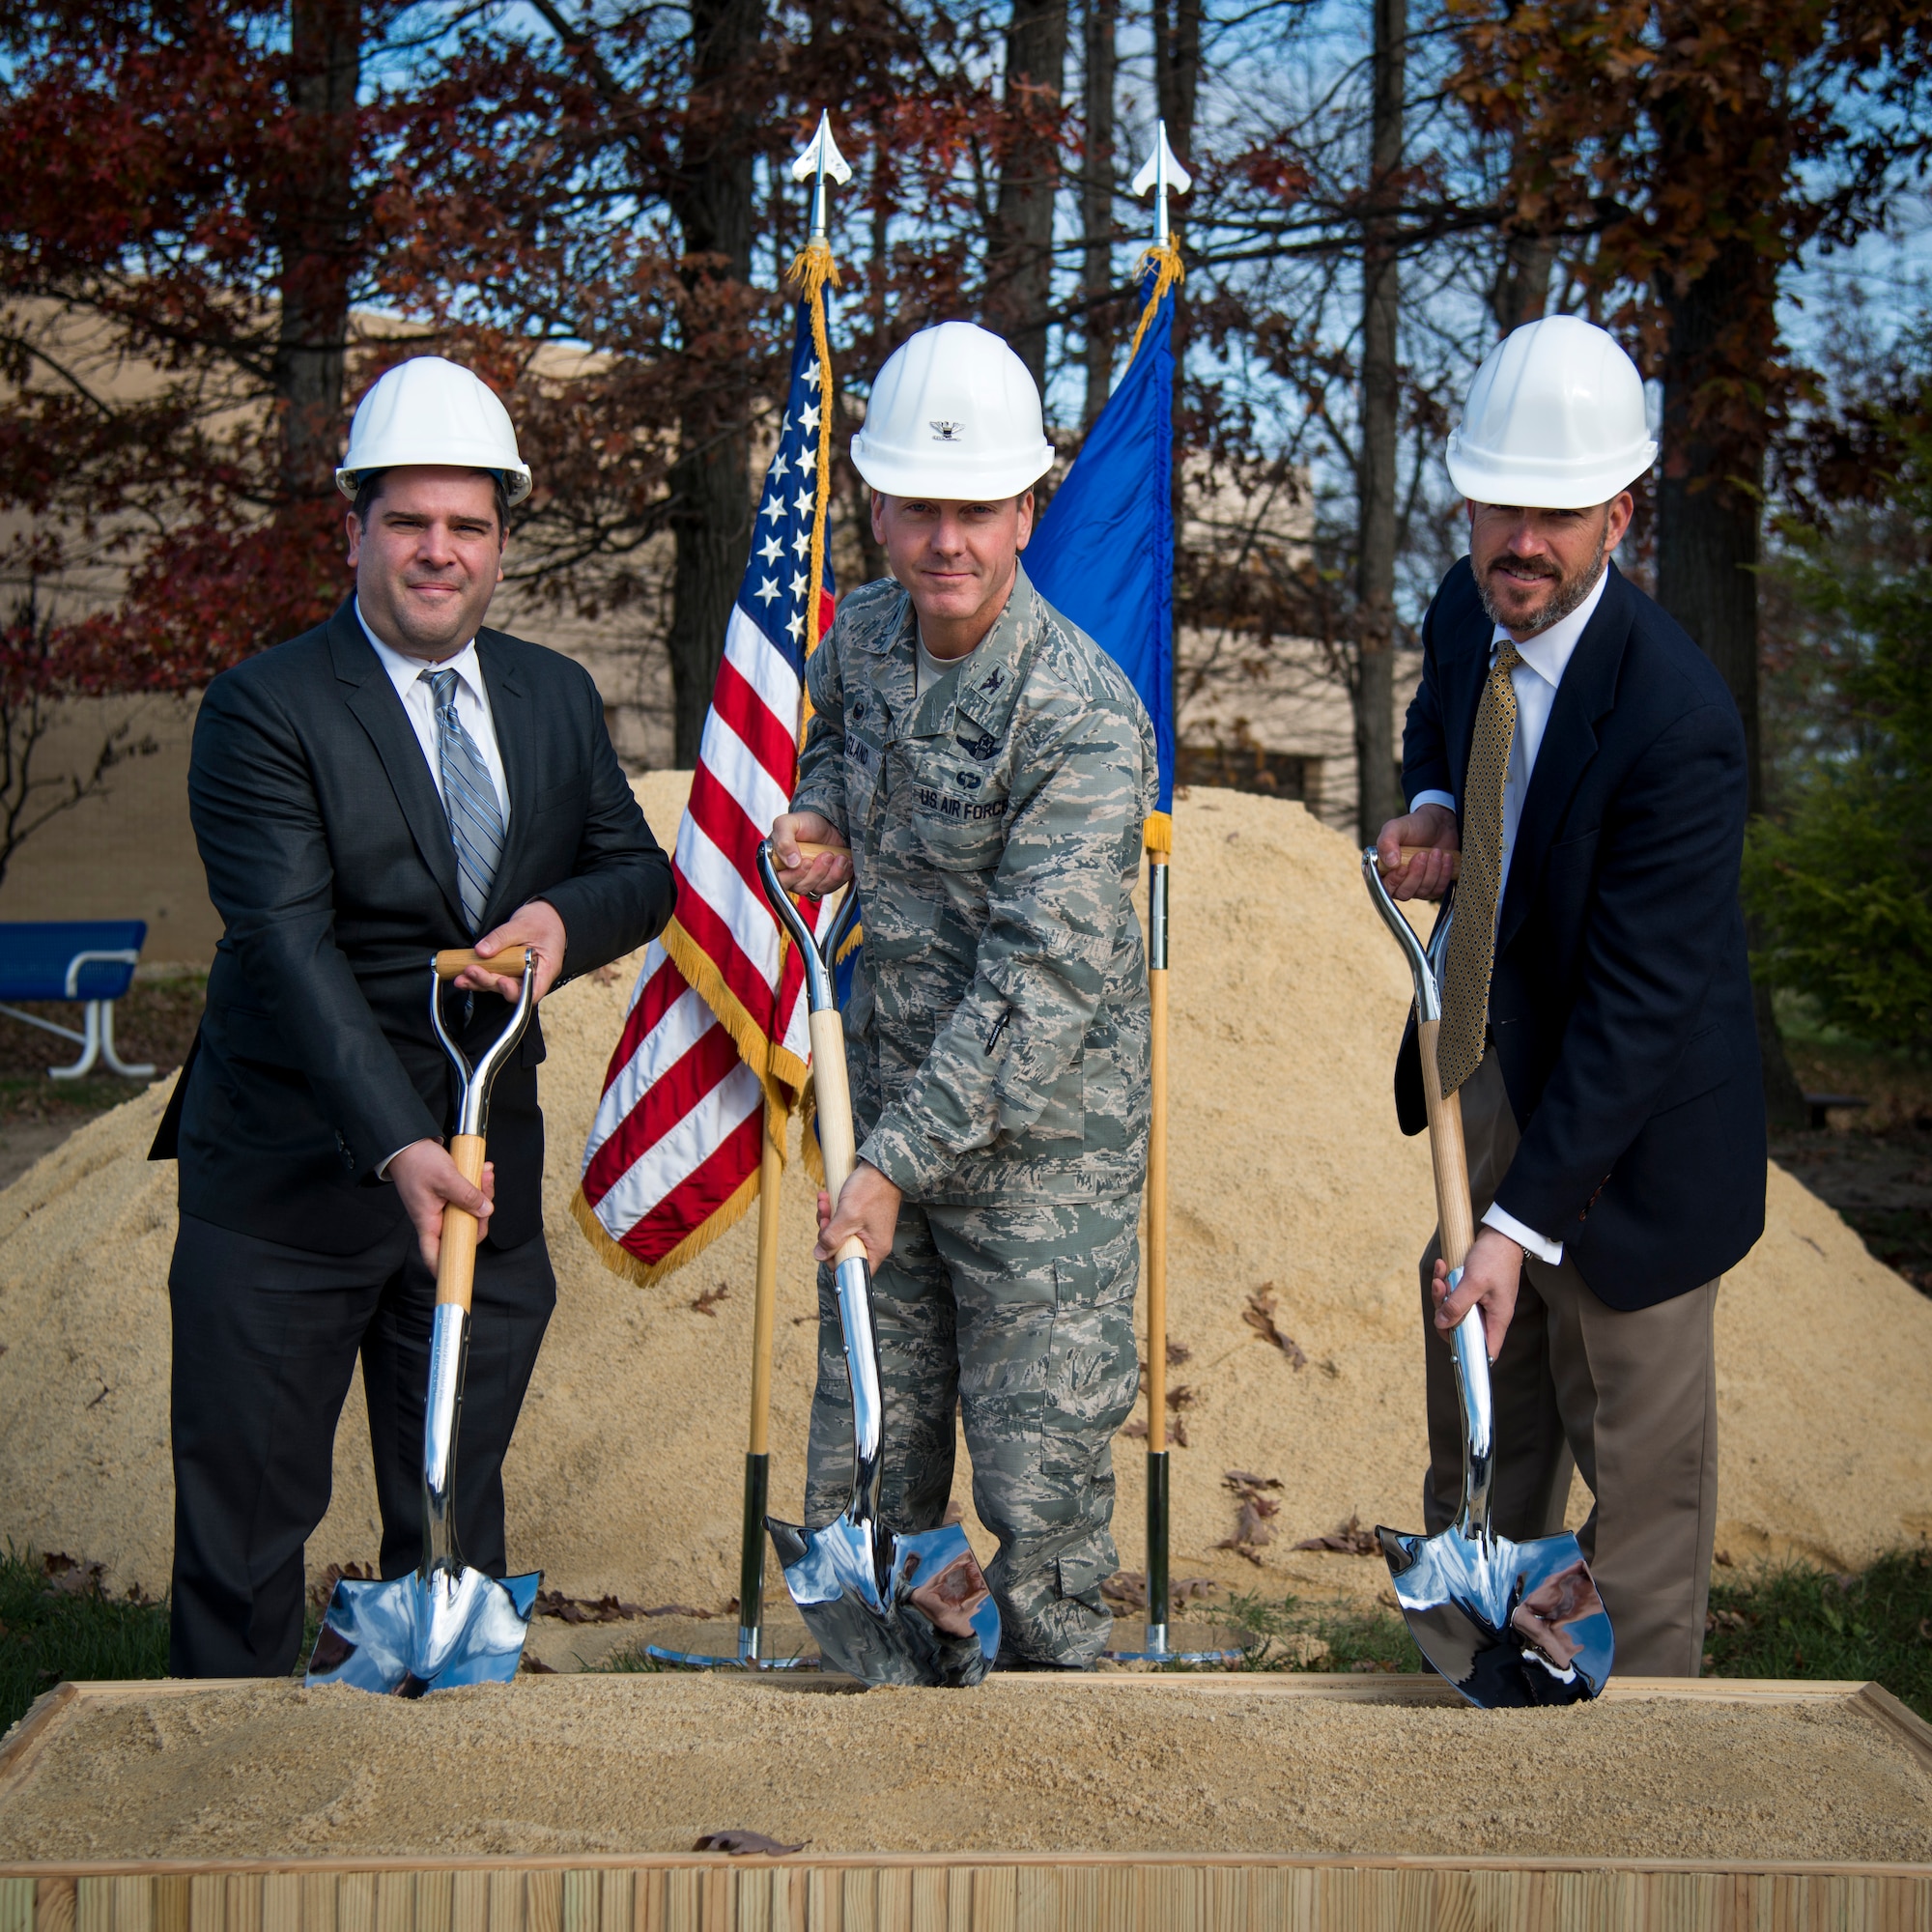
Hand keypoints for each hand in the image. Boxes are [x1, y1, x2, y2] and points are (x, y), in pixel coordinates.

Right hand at [389, 1138, 495, 1270]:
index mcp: (428, 1222)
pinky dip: (477, 1186)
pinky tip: (482, 1172)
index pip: (434, 1255)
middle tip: (487, 1188)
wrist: (407, 1141)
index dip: (445, 1268)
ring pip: (469, 1211)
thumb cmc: (417, 1161)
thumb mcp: (445, 1178)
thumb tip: (486, 1211)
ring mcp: (442, 1207)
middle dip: (482, 1213)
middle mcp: (435, 1219)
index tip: (458, 1274)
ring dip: (482, 1193)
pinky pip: (467, 1197)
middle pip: (464, 1231)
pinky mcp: (447, 1195)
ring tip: (485, 1173)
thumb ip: (467, 1196)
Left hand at [460, 899, 565, 1002]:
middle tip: (472, 970)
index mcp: (546, 968)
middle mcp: (533, 977)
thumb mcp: (523, 925)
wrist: (547, 915)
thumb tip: (481, 951)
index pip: (534, 992)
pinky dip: (479, 978)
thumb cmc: (543, 921)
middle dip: (489, 982)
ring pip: (499, 986)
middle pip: (512, 989)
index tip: (502, 981)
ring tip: (462, 977)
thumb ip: (502, 937)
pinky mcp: (509, 971)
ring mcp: (520, 975)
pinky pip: (494, 977)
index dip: (517, 991)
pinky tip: (464, 976)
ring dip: (480, 983)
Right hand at [770, 811, 851, 898]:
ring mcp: (810, 880)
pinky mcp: (825, 881)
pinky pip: (833, 887)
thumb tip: (791, 862)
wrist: (826, 822)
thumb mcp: (787, 824)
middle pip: (802, 888)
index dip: (794, 876)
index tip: (807, 862)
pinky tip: (844, 861)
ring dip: (832, 874)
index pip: (781, 882)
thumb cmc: (804, 823)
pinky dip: (842, 875)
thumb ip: (783, 840)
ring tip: (838, 856)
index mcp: (777, 864)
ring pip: (819, 889)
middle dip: (817, 872)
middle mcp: (792, 876)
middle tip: (827, 854)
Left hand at [815, 1161, 901, 1266]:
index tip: (824, 1245)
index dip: (833, 1261)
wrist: (881, 1167)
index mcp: (875, 1249)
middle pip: (841, 1250)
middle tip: (823, 1217)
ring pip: (838, 1234)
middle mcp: (872, 1243)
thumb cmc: (871, 1190)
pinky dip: (832, 1211)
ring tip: (824, 1201)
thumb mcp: (848, 1216)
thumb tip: (819, 1255)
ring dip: (827, 1218)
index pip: (852, 1270)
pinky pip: (841, 1222)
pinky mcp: (860, 1219)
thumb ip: (832, 1238)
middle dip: (826, 1233)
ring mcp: (866, 1230)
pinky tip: (826, 1197)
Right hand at [1375, 803, 1458, 901]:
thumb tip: (1390, 863)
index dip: (1394, 881)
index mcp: (1384, 869)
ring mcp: (1417, 886)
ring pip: (1423, 891)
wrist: (1439, 824)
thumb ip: (1387, 842)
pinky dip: (1444, 874)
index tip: (1403, 867)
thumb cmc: (1415, 825)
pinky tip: (1446, 858)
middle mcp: (1399, 881)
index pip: (1384, 887)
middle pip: (1404, 893)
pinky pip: (1437, 890)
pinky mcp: (1433, 886)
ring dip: (1432, 871)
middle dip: (1417, 874)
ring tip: (1437, 851)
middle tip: (1423, 854)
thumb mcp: (1396, 828)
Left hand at [1431, 1226, 1523, 1360]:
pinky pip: (1453, 1293)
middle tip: (1441, 1292)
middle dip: (1444, 1312)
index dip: (1469, 1355)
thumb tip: (1442, 1324)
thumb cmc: (1495, 1258)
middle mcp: (1489, 1314)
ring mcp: (1480, 1302)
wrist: (1501, 1234)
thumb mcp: (1474, 1283)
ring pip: (1453, 1309)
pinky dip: (1445, 1281)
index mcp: (1497, 1319)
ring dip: (1442, 1293)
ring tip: (1440, 1275)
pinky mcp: (1472, 1289)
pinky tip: (1442, 1266)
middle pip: (1461, 1328)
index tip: (1451, 1347)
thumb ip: (1457, 1305)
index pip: (1486, 1350)